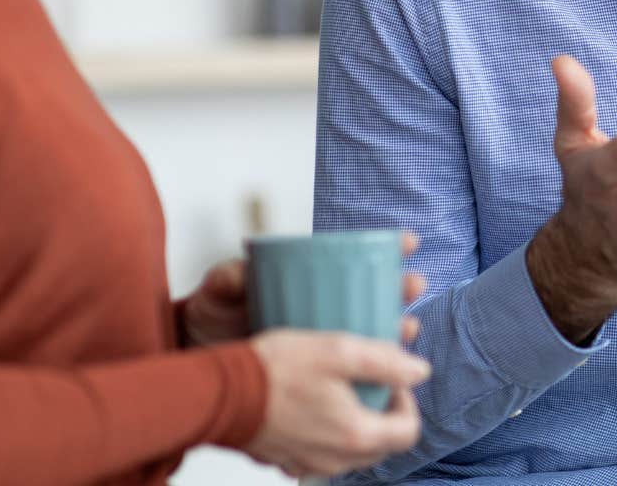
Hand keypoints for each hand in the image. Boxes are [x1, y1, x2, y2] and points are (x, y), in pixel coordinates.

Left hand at [182, 233, 428, 347]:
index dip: (389, 249)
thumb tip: (242, 273)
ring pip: (373, 331)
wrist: (202, 361)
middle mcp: (327, 306)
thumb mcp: (220, 292)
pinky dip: (378, 369)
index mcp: (312, 279)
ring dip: (397, 328)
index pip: (358, 259)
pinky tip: (391, 374)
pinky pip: (357, 368)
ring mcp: (327, 339)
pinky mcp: (323, 371)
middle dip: (402, 288)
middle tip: (413, 286)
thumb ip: (228, 278)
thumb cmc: (215, 315)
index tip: (408, 242)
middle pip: (376, 294)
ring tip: (407, 328)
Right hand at [242, 329, 426, 477]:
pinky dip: (326, 433)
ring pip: (352, 451)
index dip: (408, 401)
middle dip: (384, 412)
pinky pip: (320, 452)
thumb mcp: (339, 351)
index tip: (391, 378)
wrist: (216, 394)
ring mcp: (308, 463)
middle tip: (368, 381)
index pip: (408, 432)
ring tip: (340, 389)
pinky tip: (312, 404)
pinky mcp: (285, 461)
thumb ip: (386, 362)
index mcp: (356, 435)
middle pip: (382, 444)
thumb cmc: (273, 370)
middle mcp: (334, 459)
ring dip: (356, 422)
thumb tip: (419, 371)